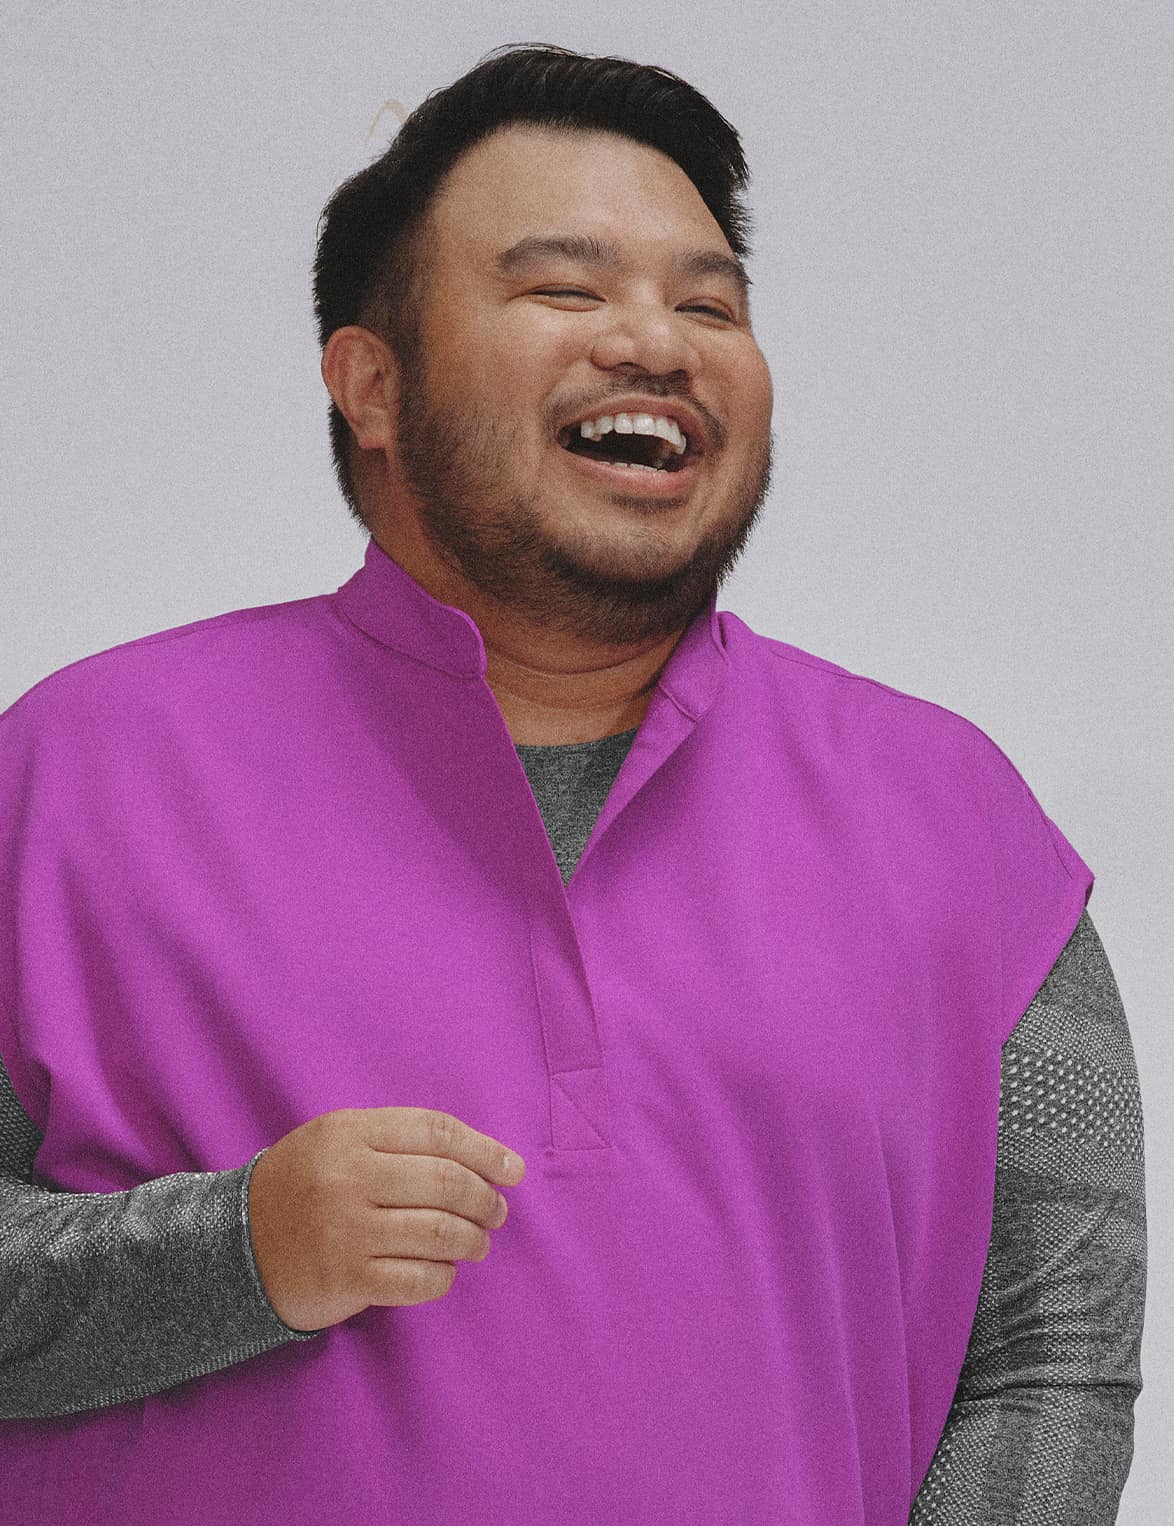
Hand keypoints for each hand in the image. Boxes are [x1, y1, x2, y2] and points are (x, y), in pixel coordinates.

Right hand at [247, 1106, 524, 1331]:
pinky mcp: (346, 1278)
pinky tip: (443, 1271)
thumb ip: (399, 1141)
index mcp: (349, 1132)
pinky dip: (443, 1276)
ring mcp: (346, 1229)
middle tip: (497, 1212)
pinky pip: (419, 1278)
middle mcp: (348, 1176)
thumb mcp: (338, 1141)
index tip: (513, 1170)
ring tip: (478, 1243)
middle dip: (485, 1199)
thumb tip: (483, 1159)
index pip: (437, 1132)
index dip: (486, 1151)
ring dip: (473, 1240)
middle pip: (446, 1182)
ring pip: (440, 1232)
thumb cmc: (303, 1187)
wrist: (232, 1248)